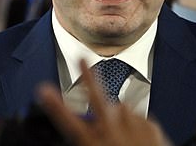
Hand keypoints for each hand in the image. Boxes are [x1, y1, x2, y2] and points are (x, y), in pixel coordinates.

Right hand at [37, 60, 172, 145]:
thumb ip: (86, 138)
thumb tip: (81, 127)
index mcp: (93, 144)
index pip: (68, 122)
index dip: (54, 105)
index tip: (43, 89)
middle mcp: (113, 133)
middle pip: (98, 97)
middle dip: (89, 76)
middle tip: (82, 58)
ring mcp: (134, 128)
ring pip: (122, 108)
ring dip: (119, 115)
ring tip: (122, 135)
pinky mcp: (152, 127)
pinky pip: (140, 117)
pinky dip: (136, 124)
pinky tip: (137, 138)